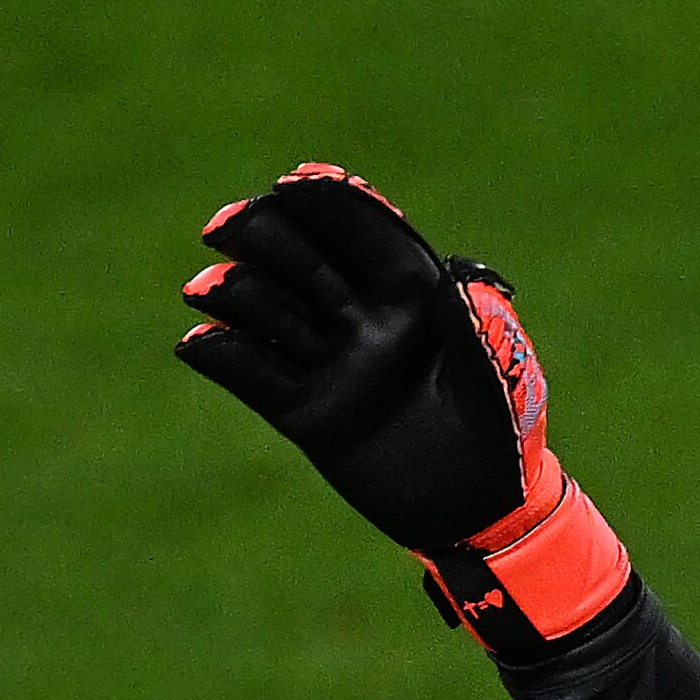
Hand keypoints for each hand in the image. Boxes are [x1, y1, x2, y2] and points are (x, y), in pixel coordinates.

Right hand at [176, 163, 630, 651]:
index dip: (325, 201)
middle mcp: (362, 317)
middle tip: (224, 226)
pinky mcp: (304, 413)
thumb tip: (453, 273)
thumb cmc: (503, 438)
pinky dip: (221, 356)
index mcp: (413, 291)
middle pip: (301, 256)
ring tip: (206, 288)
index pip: (361, 230)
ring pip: (269, 309)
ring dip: (234, 293)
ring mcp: (329, 362)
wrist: (479, 515)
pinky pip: (252, 376)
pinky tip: (196, 342)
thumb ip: (477, 325)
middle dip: (262, 233)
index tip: (289, 184)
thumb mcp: (500, 376)